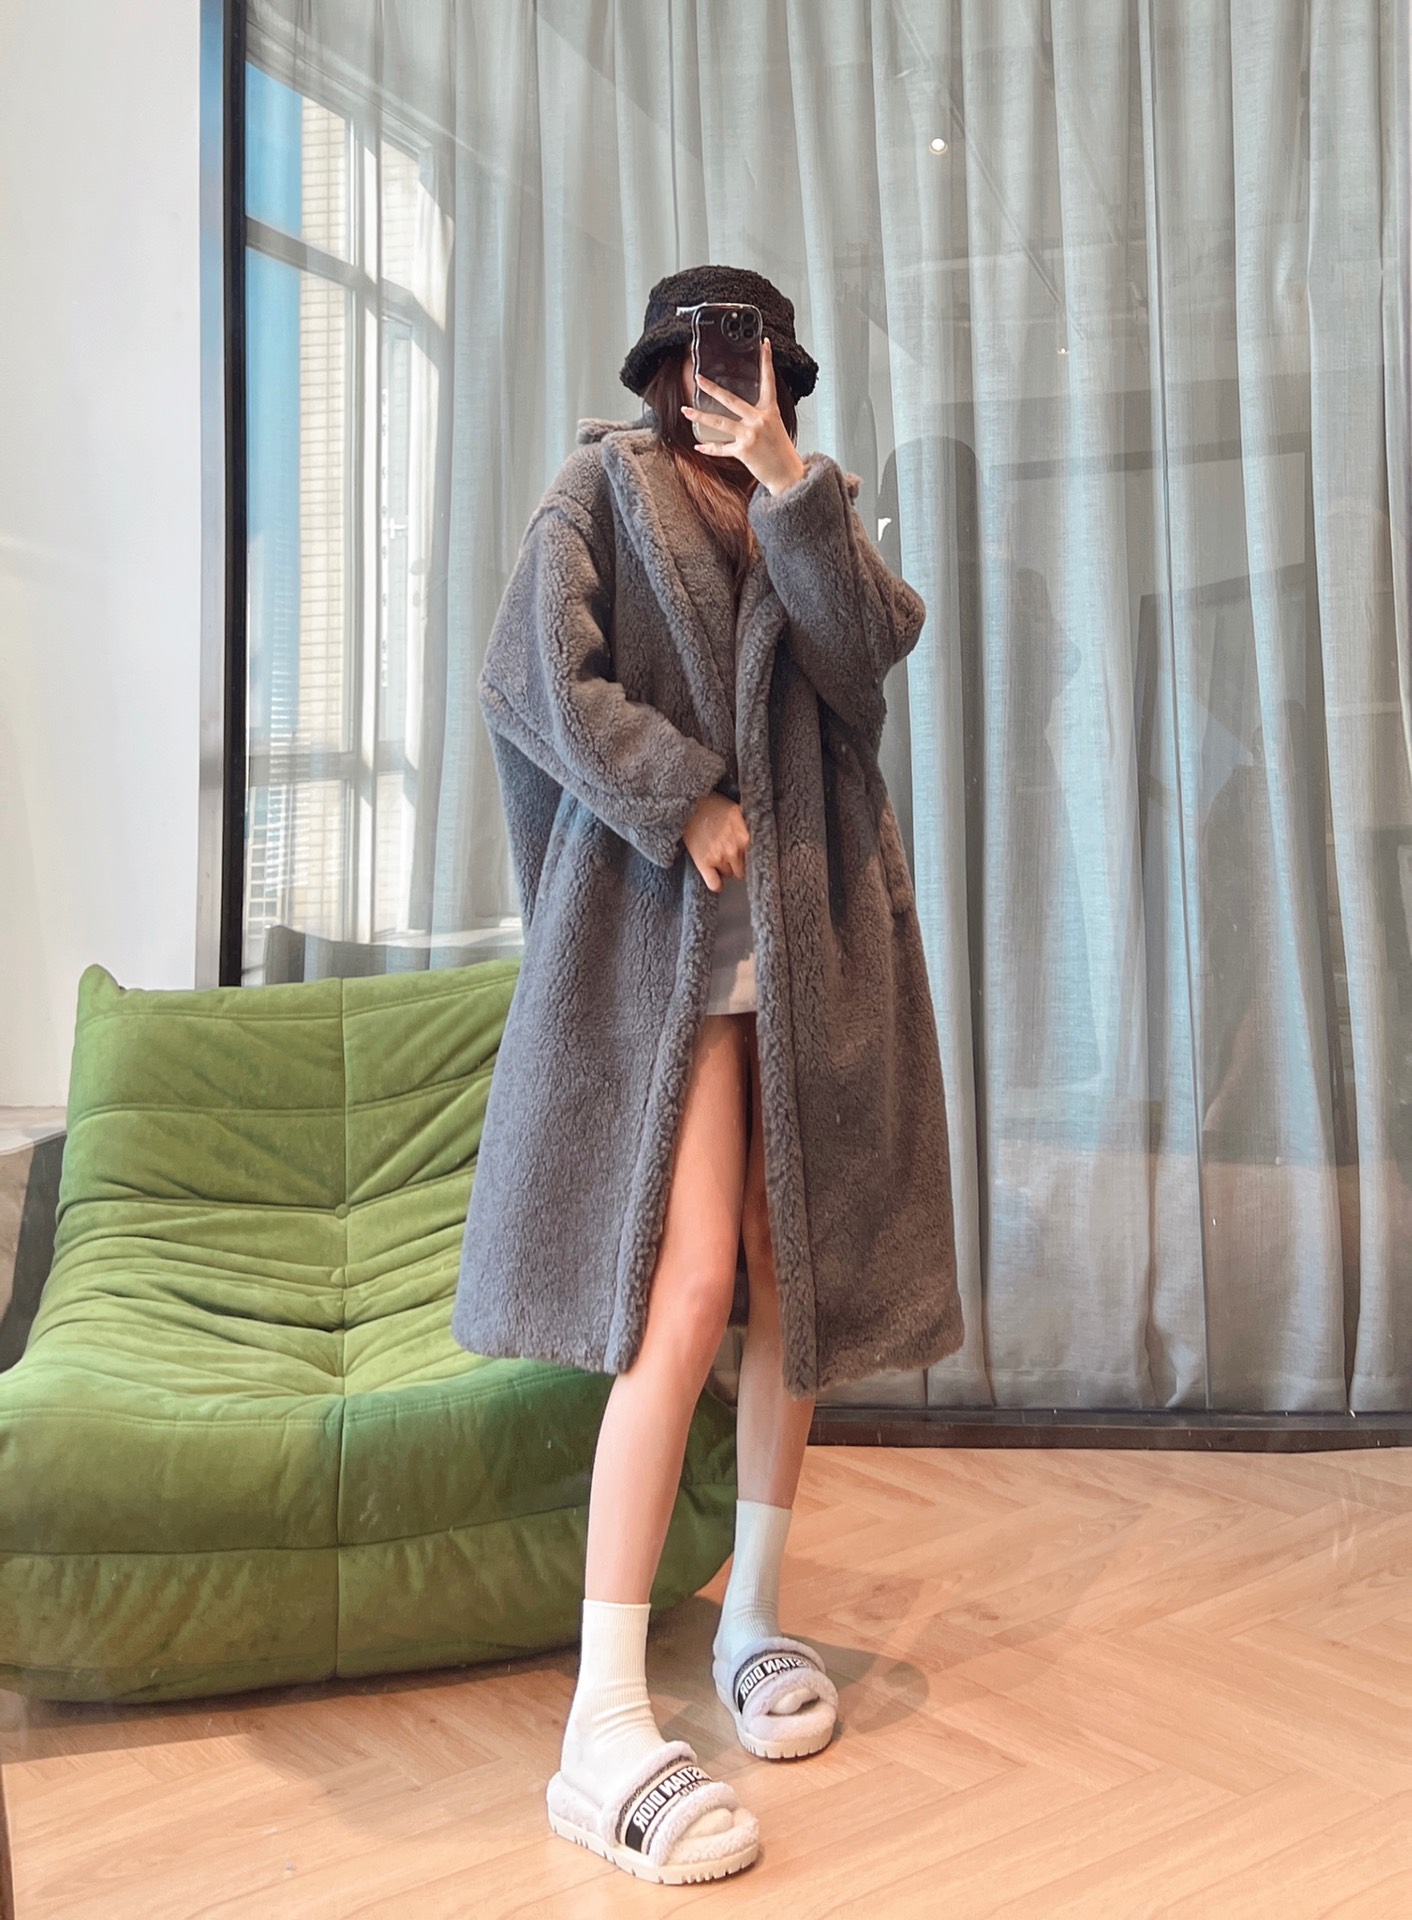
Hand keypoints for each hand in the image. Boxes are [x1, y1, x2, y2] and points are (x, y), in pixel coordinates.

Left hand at [682, 336, 808, 496]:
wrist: (787, 475)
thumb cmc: (781, 452)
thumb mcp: (776, 426)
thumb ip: (762, 415)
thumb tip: (745, 409)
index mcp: (770, 411)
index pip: (768, 381)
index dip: (766, 361)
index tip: (763, 344)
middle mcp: (759, 420)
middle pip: (731, 400)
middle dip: (712, 388)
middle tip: (698, 378)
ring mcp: (750, 435)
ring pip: (719, 422)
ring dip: (699, 417)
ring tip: (686, 411)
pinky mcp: (743, 451)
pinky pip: (721, 448)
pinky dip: (709, 448)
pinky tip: (698, 445)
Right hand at [682, 790, 749, 891]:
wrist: (688, 805)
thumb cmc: (712, 806)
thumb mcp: (738, 812)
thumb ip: (750, 829)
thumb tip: (761, 842)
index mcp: (746, 835)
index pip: (756, 858)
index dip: (750, 857)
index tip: (746, 857)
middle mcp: (735, 848)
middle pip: (743, 869)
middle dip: (737, 863)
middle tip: (728, 853)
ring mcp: (719, 856)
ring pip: (729, 875)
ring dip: (725, 869)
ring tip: (717, 855)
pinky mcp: (703, 862)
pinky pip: (715, 884)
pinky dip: (716, 884)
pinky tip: (715, 877)